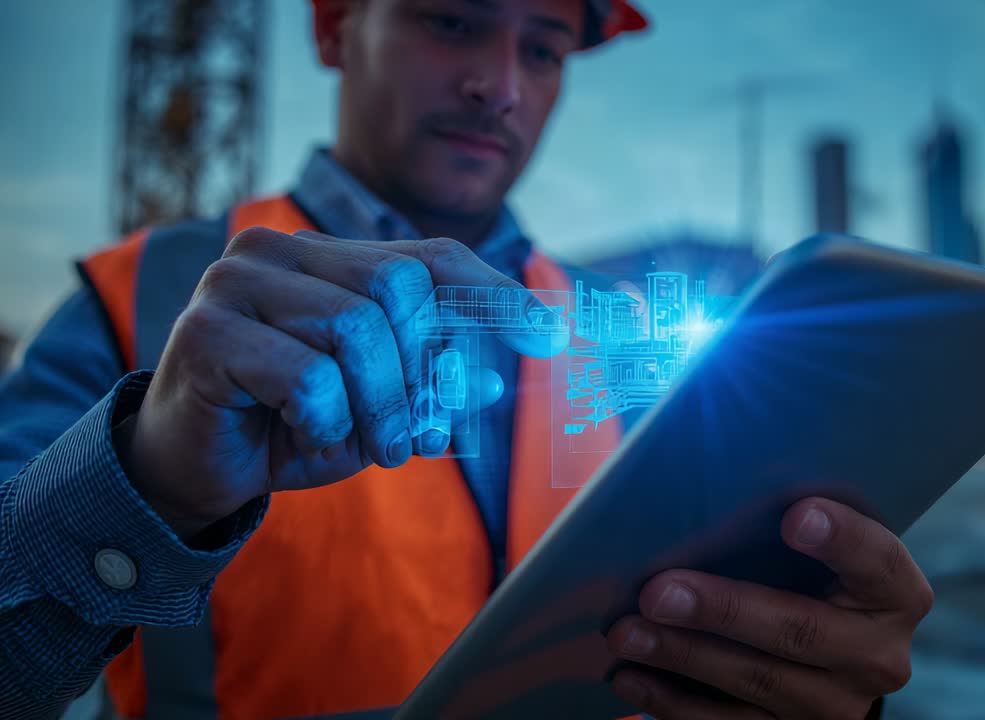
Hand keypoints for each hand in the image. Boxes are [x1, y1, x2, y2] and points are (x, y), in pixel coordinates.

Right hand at [122, 227, 564, 538]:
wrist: (194, 470)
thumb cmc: (292, 425)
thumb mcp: (379, 406)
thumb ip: (430, 383)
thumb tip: (487, 380)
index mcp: (327, 257)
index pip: (430, 259)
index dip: (493, 293)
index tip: (549, 333)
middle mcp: (278, 251)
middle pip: (400, 288)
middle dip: (420, 373)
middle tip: (412, 436)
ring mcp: (236, 282)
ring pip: (358, 330)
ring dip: (378, 407)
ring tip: (371, 448)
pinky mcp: (205, 331)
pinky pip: (308, 376)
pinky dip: (325, 421)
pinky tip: (302, 435)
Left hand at [605, 497, 932, 718]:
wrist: (827, 657)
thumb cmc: (809, 576)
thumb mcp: (818, 550)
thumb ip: (785, 522)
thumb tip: (699, 482)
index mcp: (896, 594)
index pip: (877, 561)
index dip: (841, 539)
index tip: (794, 516)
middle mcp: (878, 655)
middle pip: (802, 631)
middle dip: (723, 609)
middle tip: (657, 591)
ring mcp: (837, 706)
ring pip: (758, 682)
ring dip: (683, 656)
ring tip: (627, 633)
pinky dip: (674, 702)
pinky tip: (633, 677)